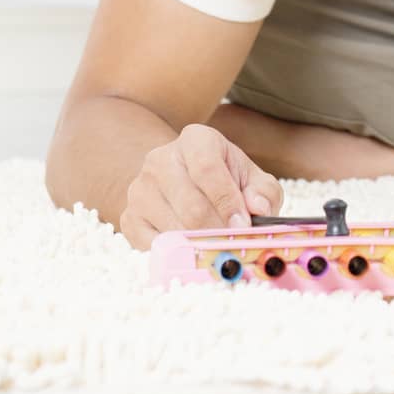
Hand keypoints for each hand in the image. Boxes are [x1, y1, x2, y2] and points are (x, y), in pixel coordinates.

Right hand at [120, 123, 284, 250]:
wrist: (182, 180)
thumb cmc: (225, 180)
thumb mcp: (251, 177)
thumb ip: (263, 192)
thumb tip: (259, 209)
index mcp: (195, 140)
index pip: (207, 169)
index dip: (227, 201)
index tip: (243, 224)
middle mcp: (161, 160)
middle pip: (190, 205)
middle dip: (218, 230)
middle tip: (234, 244)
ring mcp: (140, 190)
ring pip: (173, 228)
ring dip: (201, 245)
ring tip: (218, 247)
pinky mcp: (130, 218)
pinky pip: (155, 246)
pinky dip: (179, 254)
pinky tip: (194, 250)